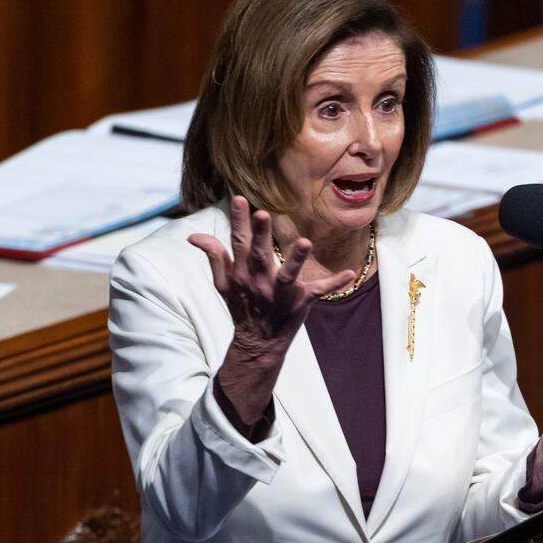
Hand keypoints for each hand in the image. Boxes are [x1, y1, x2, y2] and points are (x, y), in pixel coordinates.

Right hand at [187, 197, 353, 422]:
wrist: (258, 343)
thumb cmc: (242, 306)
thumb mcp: (223, 284)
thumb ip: (214, 256)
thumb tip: (193, 235)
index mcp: (242, 273)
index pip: (238, 242)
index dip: (238, 220)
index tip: (238, 198)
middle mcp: (260, 281)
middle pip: (260, 255)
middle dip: (261, 235)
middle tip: (264, 213)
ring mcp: (282, 292)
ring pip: (289, 274)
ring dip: (296, 259)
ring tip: (306, 243)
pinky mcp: (301, 301)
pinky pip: (319, 291)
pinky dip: (334, 283)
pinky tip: (350, 273)